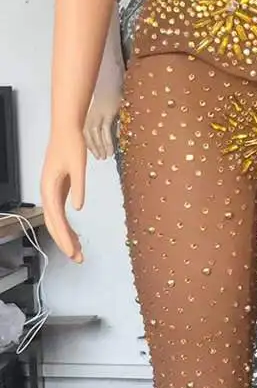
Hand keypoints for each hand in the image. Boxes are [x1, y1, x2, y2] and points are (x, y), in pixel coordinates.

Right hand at [40, 128, 86, 262]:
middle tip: (78, 258)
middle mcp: (47, 192)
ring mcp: (52, 191)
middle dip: (65, 242)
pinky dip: (67, 225)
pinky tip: (75, 235)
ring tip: (78, 252)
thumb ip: (78, 187)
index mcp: (49, 188)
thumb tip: (78, 208)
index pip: (56, 219)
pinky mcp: (58, 189)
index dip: (64, 238)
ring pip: (56, 220)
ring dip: (66, 236)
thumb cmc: (71, 144)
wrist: (66, 129)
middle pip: (54, 224)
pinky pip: (60, 213)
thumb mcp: (78, 166)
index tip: (72, 252)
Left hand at [83, 89, 121, 159]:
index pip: (85, 132)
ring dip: (100, 147)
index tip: (94, 153)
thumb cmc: (113, 93)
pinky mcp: (107, 113)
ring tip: (106, 156)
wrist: (114, 79)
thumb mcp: (109, 108)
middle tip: (100, 158)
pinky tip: (111, 149)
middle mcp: (92, 115)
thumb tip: (115, 134)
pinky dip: (107, 142)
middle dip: (94, 148)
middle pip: (89, 135)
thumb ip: (109, 120)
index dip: (89, 144)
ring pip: (96, 135)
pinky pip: (105, 131)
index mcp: (91, 114)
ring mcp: (99, 114)